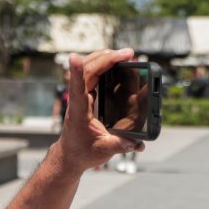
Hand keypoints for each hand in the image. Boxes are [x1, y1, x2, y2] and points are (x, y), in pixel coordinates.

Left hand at [56, 49, 145, 173]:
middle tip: (128, 53)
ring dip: (106, 58)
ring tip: (124, 54)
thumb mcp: (103, 151)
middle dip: (107, 58)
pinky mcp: (86, 95)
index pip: (76, 88)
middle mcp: (78, 100)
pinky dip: (104, 64)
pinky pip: (93, 74)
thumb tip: (137, 143)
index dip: (76, 72)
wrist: (70, 155)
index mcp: (79, 112)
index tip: (74, 57)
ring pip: (89, 68)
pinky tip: (116, 62)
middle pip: (88, 70)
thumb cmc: (83, 152)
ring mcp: (81, 96)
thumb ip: (120, 145)